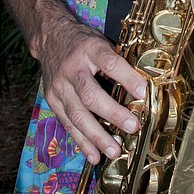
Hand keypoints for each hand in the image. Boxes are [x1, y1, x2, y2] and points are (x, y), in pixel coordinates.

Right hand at [36, 15, 146, 165]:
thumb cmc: (83, 42)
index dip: (127, 77)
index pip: (110, 63)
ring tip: (114, 151)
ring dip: (96, 136)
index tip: (143, 91)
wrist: (50, 38)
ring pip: (77, 115)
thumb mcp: (101, 42)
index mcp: (89, 49)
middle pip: (91, 95)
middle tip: (132, 127)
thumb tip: (141, 85)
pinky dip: (81, 141)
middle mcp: (72, 69)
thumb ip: (117, 61)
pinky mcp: (52, 101)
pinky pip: (67, 124)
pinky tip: (93, 155)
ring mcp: (59, 87)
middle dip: (113, 114)